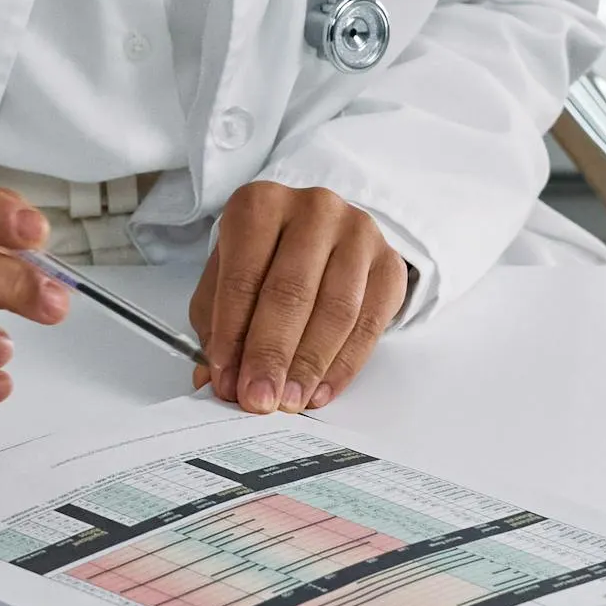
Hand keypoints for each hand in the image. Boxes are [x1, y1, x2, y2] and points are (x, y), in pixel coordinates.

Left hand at [189, 182, 409, 414]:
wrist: (322, 235)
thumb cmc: (265, 259)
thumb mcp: (228, 281)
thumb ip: (217, 327)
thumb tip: (216, 382)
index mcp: (260, 204)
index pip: (243, 275)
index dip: (233, 334)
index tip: (226, 380)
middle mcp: (313, 209)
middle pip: (292, 291)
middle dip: (272, 354)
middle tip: (259, 399)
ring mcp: (358, 232)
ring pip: (336, 309)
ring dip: (309, 364)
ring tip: (289, 401)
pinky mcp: (389, 263)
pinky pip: (370, 323)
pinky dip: (344, 365)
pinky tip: (320, 390)